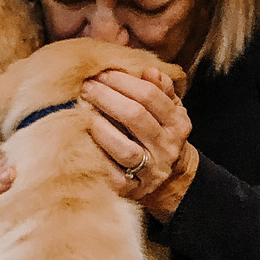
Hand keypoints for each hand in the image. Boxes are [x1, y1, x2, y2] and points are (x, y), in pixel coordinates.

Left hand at [80, 67, 198, 221]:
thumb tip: (150, 70)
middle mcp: (167, 147)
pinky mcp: (132, 189)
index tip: (101, 73)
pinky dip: (96, 155)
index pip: (150, 96)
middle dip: (106, 97)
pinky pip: (112, 173)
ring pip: (125, 149)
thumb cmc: (160, 135)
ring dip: (100, 126)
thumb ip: (162, 90)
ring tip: (82, 110)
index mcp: (178, 123)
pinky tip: (82, 138)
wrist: (170, 179)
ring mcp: (151, 170)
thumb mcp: (169, 111)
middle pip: (135, 117)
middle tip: (86, 87)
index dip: (122, 81)